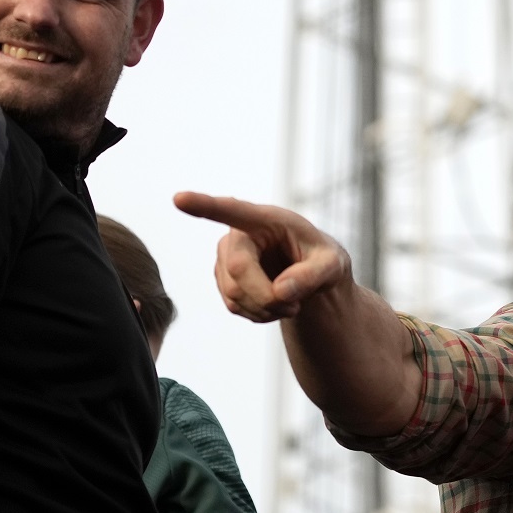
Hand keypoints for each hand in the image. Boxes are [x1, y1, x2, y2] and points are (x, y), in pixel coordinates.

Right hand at [173, 192, 349, 322]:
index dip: (204, 205)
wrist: (313, 276)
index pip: (233, 210)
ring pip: (234, 294)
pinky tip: (276, 306)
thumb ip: (314, 275)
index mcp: (266, 218)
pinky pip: (234, 306)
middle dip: (267, 297)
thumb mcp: (333, 265)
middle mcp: (239, 234)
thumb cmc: (324, 261)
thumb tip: (281, 291)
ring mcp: (226, 257)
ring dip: (266, 309)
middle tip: (295, 307)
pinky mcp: (223, 279)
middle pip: (238, 270)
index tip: (179, 198)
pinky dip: (259, 314)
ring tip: (291, 303)